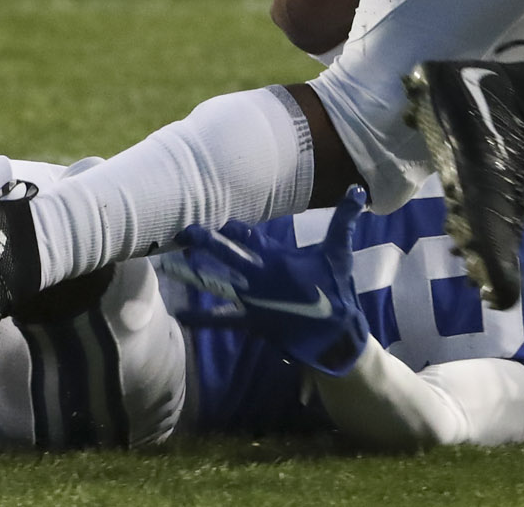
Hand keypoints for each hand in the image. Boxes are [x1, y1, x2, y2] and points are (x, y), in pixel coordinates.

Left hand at [165, 188, 369, 375]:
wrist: (334, 334)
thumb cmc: (336, 288)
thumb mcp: (339, 251)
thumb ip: (344, 219)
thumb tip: (357, 188)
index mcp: (278, 259)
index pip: (248, 237)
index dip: (231, 228)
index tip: (215, 219)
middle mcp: (260, 278)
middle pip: (226, 256)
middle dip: (204, 242)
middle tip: (182, 232)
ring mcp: (252, 302)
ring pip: (216, 285)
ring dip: (191, 275)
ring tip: (165, 267)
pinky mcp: (251, 322)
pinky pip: (222, 319)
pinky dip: (201, 317)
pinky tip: (180, 315)